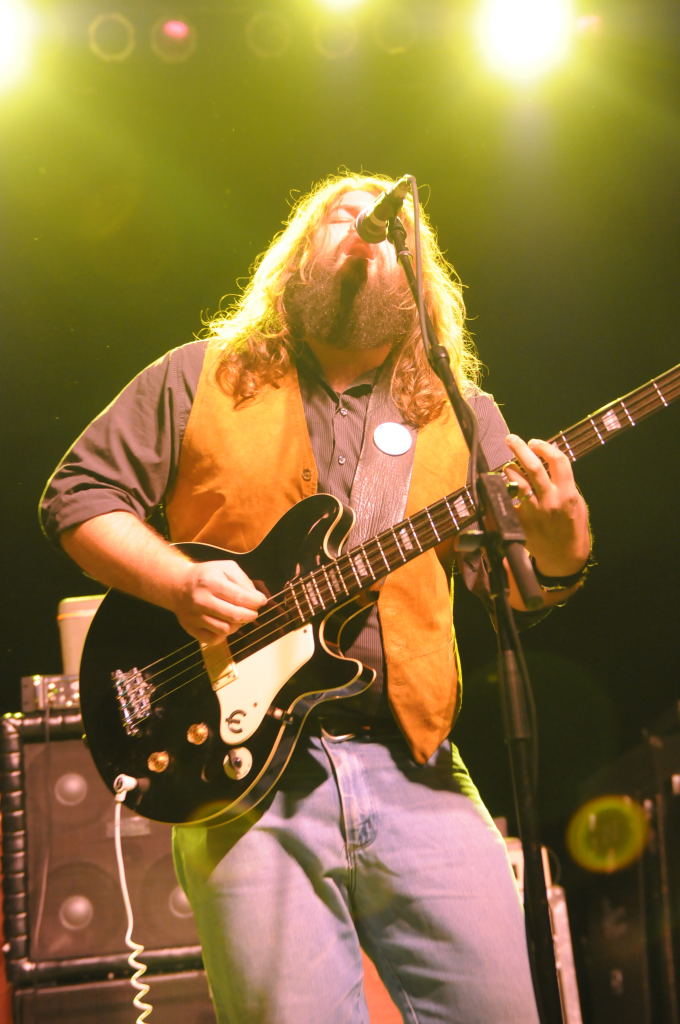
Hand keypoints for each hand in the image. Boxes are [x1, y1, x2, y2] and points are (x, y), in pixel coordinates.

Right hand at [171, 559, 266, 644]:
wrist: (177, 585)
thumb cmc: (206, 576)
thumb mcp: (225, 568)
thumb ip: (243, 581)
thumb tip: (257, 598)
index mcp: (210, 582)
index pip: (240, 597)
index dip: (256, 602)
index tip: (261, 601)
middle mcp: (201, 600)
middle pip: (235, 616)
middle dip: (250, 615)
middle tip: (253, 612)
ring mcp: (194, 616)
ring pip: (225, 630)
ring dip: (237, 625)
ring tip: (237, 616)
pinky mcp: (190, 628)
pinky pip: (213, 639)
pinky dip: (223, 634)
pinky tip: (224, 623)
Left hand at [504, 434, 590, 577]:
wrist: (564, 556)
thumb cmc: (572, 526)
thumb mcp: (577, 502)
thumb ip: (565, 483)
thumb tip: (548, 460)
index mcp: (568, 494)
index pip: (558, 461)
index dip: (545, 447)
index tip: (535, 442)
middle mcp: (550, 501)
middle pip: (533, 467)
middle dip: (520, 449)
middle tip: (511, 439)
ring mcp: (534, 512)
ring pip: (516, 482)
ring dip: (509, 469)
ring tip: (509, 466)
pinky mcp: (520, 521)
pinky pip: (509, 500)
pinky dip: (506, 490)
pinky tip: (506, 487)